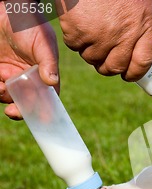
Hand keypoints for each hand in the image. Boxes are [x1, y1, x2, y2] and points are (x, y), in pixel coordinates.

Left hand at [0, 1, 58, 119]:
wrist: (4, 10)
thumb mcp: (43, 42)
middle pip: (27, 102)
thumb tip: (52, 82)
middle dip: (21, 109)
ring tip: (1, 86)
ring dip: (4, 97)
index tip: (40, 119)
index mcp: (44, 74)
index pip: (48, 97)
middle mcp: (29, 78)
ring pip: (8, 96)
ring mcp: (10, 75)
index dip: (45, 111)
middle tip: (14, 111)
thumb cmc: (29, 23)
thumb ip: (48, 62)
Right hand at [58, 0, 151, 80]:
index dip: (134, 73)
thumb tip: (131, 54)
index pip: (143, 62)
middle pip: (114, 67)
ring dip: (88, 49)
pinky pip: (73, 45)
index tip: (127, 74)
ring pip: (91, 58)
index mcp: (143, 25)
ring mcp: (101, 35)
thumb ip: (137, 28)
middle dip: (107, 66)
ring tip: (89, 30)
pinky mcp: (78, 30)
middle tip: (102, 56)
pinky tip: (77, 21)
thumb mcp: (137, 5)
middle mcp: (124, 34)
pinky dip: (73, 37)